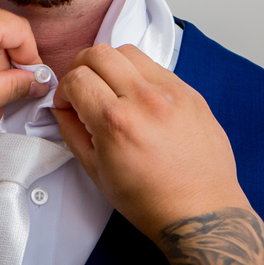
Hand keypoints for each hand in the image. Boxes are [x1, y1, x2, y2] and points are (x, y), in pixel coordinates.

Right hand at [52, 44, 249, 242]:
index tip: (69, 103)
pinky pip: (156, 67)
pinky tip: (140, 100)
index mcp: (116, 122)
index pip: (76, 78)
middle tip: (84, 87)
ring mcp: (172, 92)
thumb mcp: (97, 172)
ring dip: (112, 65)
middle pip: (99, 53)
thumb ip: (72, 132)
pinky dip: (139, 76)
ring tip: (113, 90)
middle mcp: (145, 100)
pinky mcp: (191, 93)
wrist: (200, 212)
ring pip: (129, 51)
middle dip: (82, 67)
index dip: (64, 91)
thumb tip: (63, 109)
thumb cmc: (152, 200)